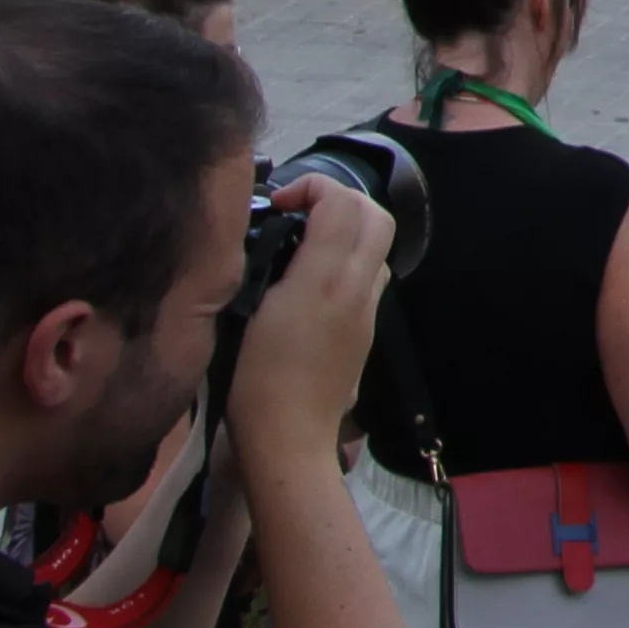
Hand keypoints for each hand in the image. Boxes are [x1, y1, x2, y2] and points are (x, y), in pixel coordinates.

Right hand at [224, 171, 389, 471]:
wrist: (291, 440)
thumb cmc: (258, 382)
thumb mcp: (252, 313)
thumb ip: (273, 263)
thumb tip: (279, 230)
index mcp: (325, 281)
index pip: (342, 202)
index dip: (311, 186)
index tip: (279, 204)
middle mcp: (357, 290)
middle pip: (375, 216)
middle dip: (340, 200)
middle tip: (300, 214)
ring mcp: (367, 312)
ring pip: (376, 248)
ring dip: (347, 231)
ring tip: (304, 245)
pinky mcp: (366, 333)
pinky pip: (368, 278)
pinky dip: (347, 262)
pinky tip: (311, 281)